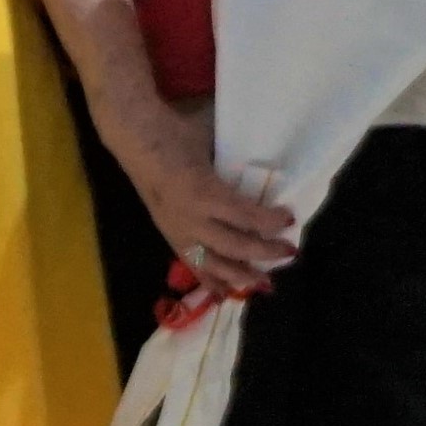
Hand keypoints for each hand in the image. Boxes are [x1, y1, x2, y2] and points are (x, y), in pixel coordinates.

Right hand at [97, 86, 298, 289]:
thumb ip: (237, 156)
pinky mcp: (169, 236)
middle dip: (265, 252)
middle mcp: (191, 218)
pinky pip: (192, 265)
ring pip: (214, 263)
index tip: (290, 219)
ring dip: (241, 275)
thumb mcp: (214, 139)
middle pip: (235, 246)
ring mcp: (177, 231)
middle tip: (290, 252)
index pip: (246, 216)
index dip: (270, 221)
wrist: (135, 137)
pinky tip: (224, 294)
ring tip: (265, 283)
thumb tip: (268, 162)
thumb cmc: (179, 131)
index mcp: (204, 192)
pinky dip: (209, 281)